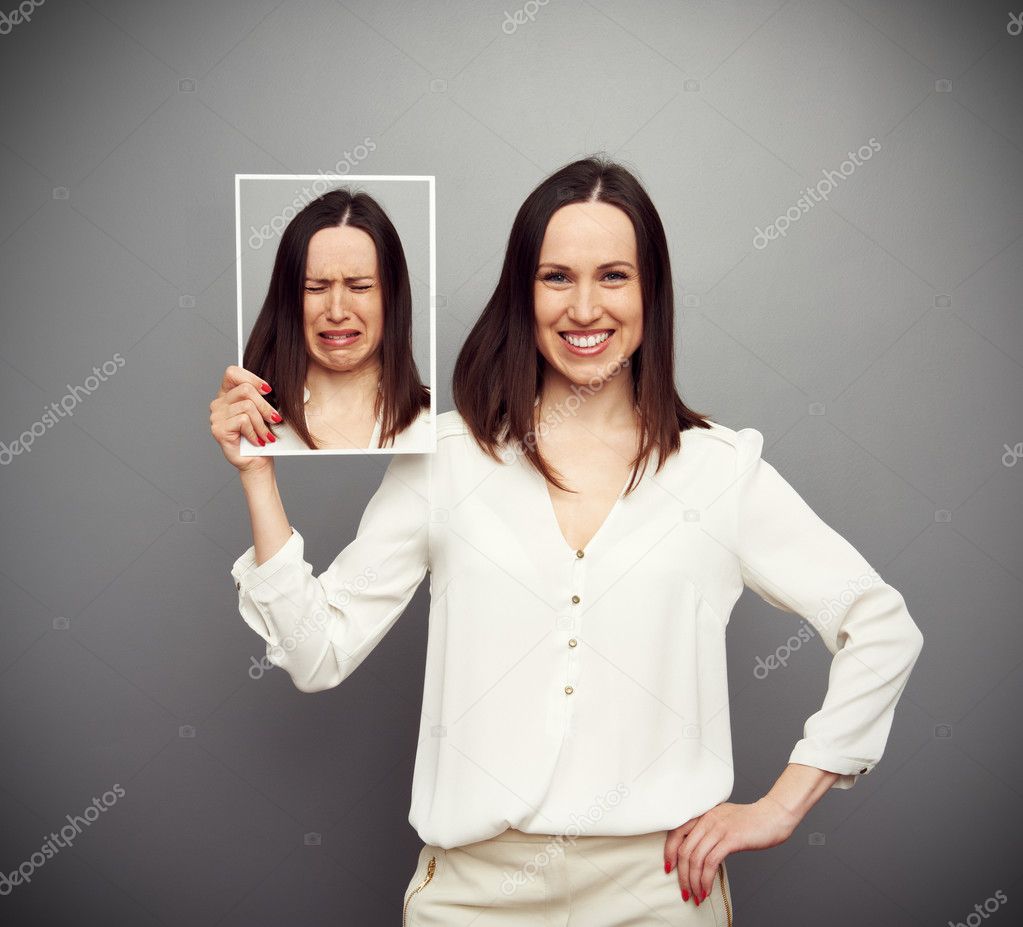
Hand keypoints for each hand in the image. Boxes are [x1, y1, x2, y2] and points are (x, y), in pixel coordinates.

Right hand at [209, 365, 279, 472]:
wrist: (257, 461)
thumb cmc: (261, 435)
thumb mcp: (264, 411)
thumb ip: (262, 396)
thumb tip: (274, 385)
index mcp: (228, 394)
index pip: (232, 372)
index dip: (252, 378)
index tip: (268, 390)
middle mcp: (218, 403)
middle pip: (245, 390)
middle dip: (265, 406)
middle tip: (275, 419)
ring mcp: (216, 417)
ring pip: (247, 407)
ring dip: (262, 423)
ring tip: (266, 435)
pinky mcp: (218, 430)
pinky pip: (243, 421)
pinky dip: (255, 432)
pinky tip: (257, 441)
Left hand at [664, 797, 797, 905]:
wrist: (774, 815)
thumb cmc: (751, 821)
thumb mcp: (723, 819)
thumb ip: (709, 830)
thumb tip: (697, 851)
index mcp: (703, 814)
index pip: (676, 832)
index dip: (669, 851)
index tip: (669, 868)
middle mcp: (707, 819)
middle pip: (684, 850)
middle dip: (682, 875)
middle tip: (684, 891)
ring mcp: (719, 828)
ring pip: (696, 859)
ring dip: (693, 882)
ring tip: (696, 895)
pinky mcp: (731, 839)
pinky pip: (711, 863)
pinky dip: (706, 880)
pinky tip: (707, 890)